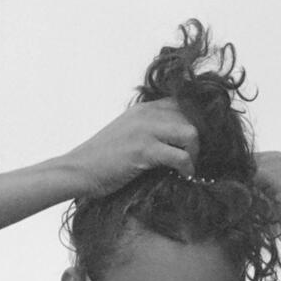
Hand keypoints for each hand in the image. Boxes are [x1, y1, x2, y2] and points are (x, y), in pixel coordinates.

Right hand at [60, 100, 197, 198]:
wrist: (79, 170)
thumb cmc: (104, 159)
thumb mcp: (130, 134)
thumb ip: (152, 130)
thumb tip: (180, 140)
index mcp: (145, 108)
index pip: (185, 104)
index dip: (199, 122)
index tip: (199, 143)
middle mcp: (147, 114)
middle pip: (193, 118)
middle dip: (201, 140)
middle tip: (196, 159)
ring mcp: (145, 130)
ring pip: (191, 133)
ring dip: (195, 153)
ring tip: (188, 167)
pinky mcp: (143, 150)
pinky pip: (180, 156)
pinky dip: (187, 169)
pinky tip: (182, 176)